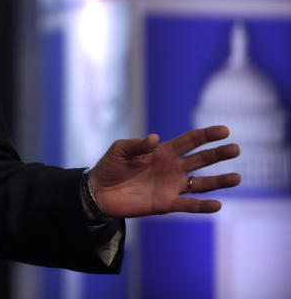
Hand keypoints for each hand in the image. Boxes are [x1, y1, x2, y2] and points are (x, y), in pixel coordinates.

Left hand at [89, 125, 239, 217]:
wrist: (99, 191)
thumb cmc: (110, 167)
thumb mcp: (120, 149)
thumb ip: (138, 144)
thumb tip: (155, 138)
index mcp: (163, 152)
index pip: (190, 141)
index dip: (206, 135)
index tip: (224, 130)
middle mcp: (172, 168)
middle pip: (201, 160)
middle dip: (218, 154)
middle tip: (236, 149)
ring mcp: (171, 186)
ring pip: (201, 183)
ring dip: (219, 181)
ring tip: (237, 178)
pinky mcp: (166, 203)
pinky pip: (188, 205)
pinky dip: (202, 206)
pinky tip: (217, 205)